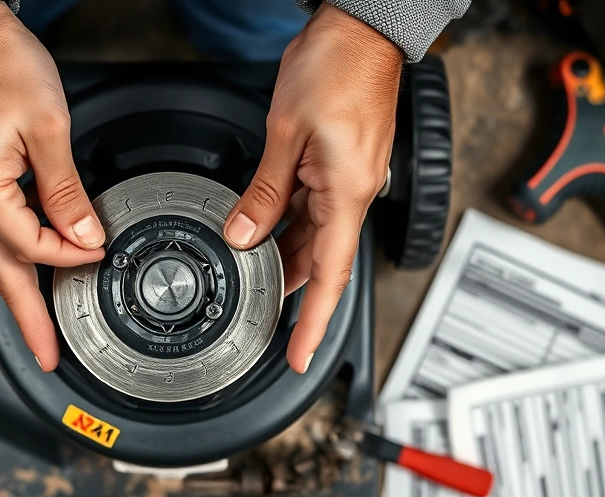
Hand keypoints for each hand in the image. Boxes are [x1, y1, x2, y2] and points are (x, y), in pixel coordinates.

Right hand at [0, 3, 104, 371]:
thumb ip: (67, 190)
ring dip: (23, 282)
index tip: (99, 253)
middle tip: (45, 357)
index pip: (33, 244)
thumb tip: (85, 234)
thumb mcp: (47, 126)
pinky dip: (14, 245)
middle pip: (1, 270)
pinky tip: (33, 260)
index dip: (71, 253)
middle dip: (27, 319)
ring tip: (42, 323)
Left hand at [222, 4, 402, 373]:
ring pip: (310, 237)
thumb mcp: (287, 131)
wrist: (362, 28)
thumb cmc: (337, 65)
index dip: (314, 322)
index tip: (302, 356)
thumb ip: (265, 190)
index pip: (328, 275)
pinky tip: (259, 233)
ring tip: (248, 276)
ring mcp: (346, 181)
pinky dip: (284, 226)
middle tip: (256, 318)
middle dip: (287, 291)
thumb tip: (243, 233)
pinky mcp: (337, 166)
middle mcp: (351, 194)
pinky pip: (309, 209)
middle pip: (317, 260)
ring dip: (281, 258)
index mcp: (346, 193)